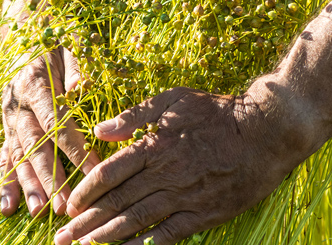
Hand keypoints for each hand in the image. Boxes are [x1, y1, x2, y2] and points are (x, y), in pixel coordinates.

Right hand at [0, 46, 101, 217]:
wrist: (27, 32)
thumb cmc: (58, 40)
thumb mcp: (72, 42)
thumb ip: (77, 65)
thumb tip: (81, 88)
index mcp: (34, 82)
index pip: (55, 120)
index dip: (73, 146)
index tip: (93, 169)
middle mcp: (17, 103)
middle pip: (34, 144)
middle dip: (49, 176)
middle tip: (62, 204)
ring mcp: (9, 118)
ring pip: (17, 155)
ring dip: (28, 185)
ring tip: (38, 212)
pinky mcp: (7, 128)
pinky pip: (4, 157)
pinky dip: (6, 183)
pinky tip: (8, 207)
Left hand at [54, 87, 311, 244]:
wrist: (269, 131)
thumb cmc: (218, 112)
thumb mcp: (173, 100)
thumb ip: (134, 116)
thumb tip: (99, 130)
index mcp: (155, 146)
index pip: (109, 172)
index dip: (86, 191)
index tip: (68, 205)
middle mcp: (166, 173)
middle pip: (117, 202)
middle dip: (86, 222)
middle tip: (61, 238)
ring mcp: (186, 196)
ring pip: (138, 221)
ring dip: (107, 237)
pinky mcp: (206, 213)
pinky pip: (171, 235)